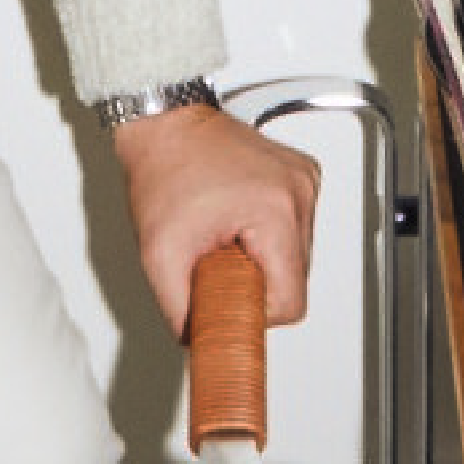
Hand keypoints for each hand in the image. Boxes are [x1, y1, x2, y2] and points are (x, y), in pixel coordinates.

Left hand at [112, 96, 314, 339]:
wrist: (165, 122)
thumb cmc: (163, 168)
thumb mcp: (159, 253)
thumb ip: (179, 310)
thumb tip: (199, 341)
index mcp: (276, 209)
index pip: (291, 301)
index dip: (257, 313)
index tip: (231, 305)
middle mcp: (299, 192)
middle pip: (296, 280)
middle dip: (256, 282)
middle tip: (218, 264)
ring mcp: (303, 181)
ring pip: (297, 257)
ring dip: (262, 260)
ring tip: (226, 238)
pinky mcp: (299, 177)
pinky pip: (294, 230)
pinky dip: (267, 237)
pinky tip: (238, 223)